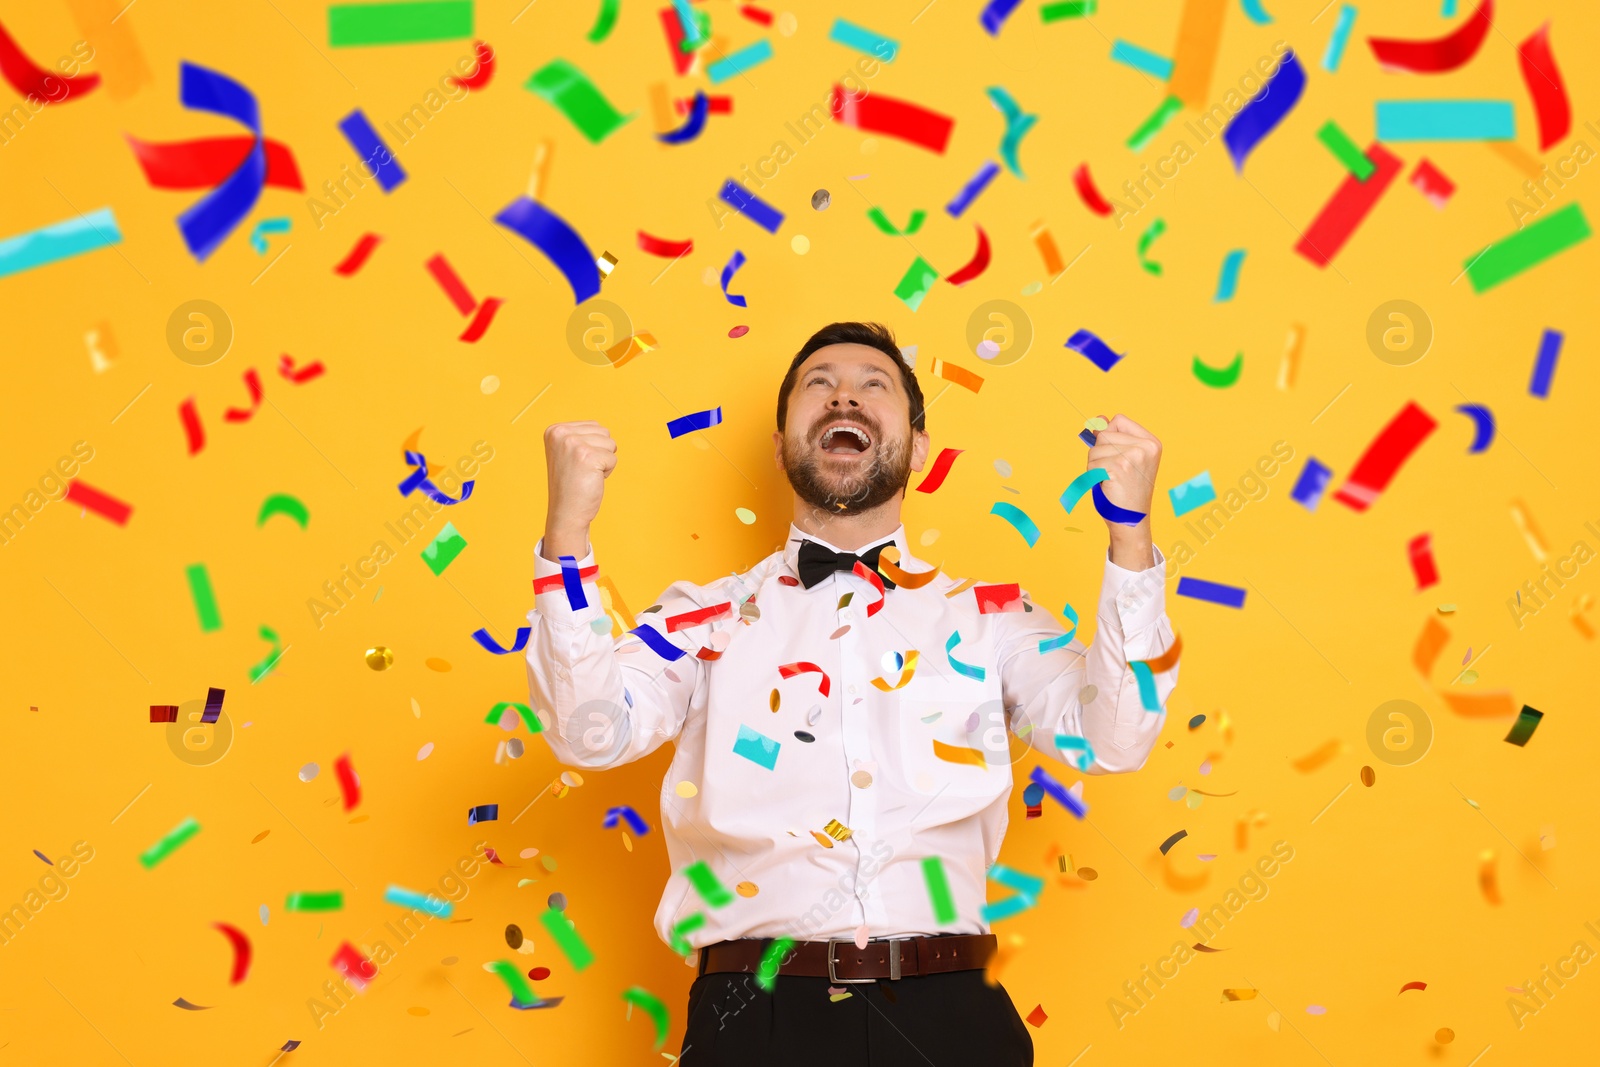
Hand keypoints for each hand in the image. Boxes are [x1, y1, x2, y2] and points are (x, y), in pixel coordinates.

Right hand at [542, 421, 616, 556]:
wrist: (566, 512)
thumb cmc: (571, 484)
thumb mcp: (568, 452)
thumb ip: (580, 436)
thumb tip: (601, 429)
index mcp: (554, 430)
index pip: (593, 425)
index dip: (592, 446)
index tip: (576, 462)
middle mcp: (561, 434)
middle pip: (603, 432)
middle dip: (600, 452)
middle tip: (582, 470)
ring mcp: (573, 444)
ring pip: (610, 443)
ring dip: (604, 461)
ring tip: (586, 474)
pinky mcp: (588, 457)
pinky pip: (613, 458)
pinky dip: (607, 471)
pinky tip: (591, 480)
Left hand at [1087, 414, 1160, 568]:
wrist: (1131, 520)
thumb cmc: (1126, 491)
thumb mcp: (1124, 459)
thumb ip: (1112, 437)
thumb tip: (1098, 418)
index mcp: (1151, 442)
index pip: (1118, 420)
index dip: (1108, 435)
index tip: (1115, 456)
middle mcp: (1146, 447)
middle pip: (1104, 434)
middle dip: (1100, 453)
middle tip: (1114, 473)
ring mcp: (1133, 456)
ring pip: (1095, 448)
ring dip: (1095, 466)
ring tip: (1111, 480)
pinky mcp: (1119, 467)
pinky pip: (1092, 463)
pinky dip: (1093, 476)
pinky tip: (1107, 486)